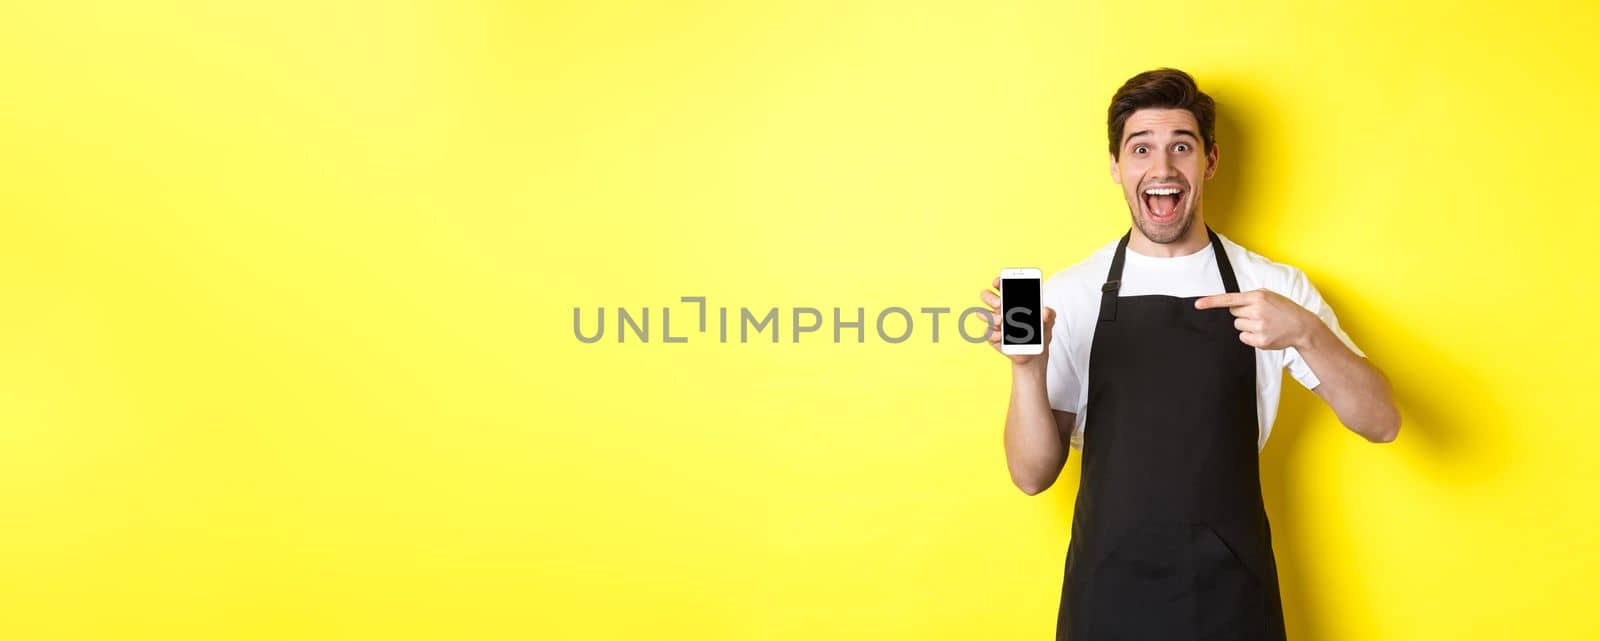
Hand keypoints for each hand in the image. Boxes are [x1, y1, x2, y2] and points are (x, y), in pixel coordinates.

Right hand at [979, 277, 1055, 366]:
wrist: (1035, 352)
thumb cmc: (1039, 331)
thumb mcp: (1048, 321)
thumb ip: (1049, 313)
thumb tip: (1044, 311)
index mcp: (1011, 300)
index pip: (1000, 286)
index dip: (997, 281)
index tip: (998, 282)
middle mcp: (999, 309)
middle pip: (986, 296)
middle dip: (990, 298)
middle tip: (1000, 304)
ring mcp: (994, 323)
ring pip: (982, 314)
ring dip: (989, 316)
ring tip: (1001, 321)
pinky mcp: (993, 337)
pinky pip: (988, 332)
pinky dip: (994, 334)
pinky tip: (1002, 336)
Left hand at [1194, 288, 1320, 349]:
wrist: (1302, 326)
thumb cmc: (1283, 309)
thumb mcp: (1268, 296)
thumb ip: (1249, 298)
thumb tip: (1230, 305)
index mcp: (1258, 297)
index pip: (1229, 299)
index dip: (1211, 302)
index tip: (1197, 304)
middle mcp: (1257, 311)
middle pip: (1233, 314)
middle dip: (1242, 314)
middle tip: (1258, 314)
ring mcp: (1259, 327)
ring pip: (1237, 326)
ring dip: (1246, 325)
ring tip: (1263, 323)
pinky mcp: (1261, 341)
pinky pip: (1243, 338)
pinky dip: (1250, 336)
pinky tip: (1263, 332)